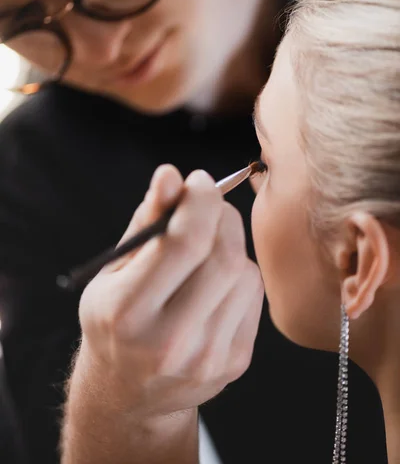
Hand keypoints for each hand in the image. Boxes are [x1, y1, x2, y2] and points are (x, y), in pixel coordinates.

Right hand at [77, 165, 263, 417]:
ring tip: (204, 249)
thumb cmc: (116, 320)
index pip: (184, 242)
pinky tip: (216, 279)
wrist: (130, 392)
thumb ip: (146, 221)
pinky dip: (240, 272)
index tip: (198, 181)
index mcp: (127, 312)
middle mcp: (169, 341)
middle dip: (221, 215)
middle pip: (223, 256)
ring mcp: (207, 357)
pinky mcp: (235, 363)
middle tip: (207, 205)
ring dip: (230, 244)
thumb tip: (171, 175)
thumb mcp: (114, 269)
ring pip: (245, 272)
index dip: (200, 200)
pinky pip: (254, 295)